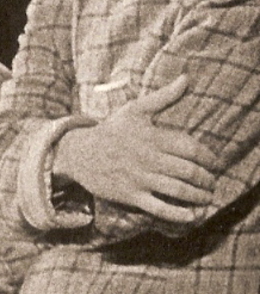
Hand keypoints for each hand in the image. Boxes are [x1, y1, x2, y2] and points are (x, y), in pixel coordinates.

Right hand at [51, 76, 212, 223]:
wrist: (78, 153)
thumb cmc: (110, 130)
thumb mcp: (136, 109)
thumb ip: (164, 96)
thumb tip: (187, 77)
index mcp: (154, 138)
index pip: (192, 149)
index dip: (209, 158)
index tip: (215, 164)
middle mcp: (149, 159)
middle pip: (189, 171)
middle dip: (206, 179)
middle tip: (212, 183)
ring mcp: (139, 179)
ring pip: (177, 190)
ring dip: (197, 196)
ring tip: (206, 198)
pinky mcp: (129, 195)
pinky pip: (158, 207)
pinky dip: (176, 213)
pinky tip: (190, 216)